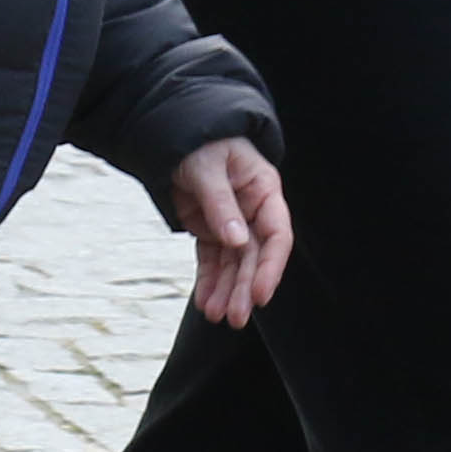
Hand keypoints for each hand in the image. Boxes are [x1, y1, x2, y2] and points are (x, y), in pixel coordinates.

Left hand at [167, 138, 293, 327]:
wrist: (173, 134)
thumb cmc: (199, 142)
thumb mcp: (206, 166)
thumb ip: (220, 203)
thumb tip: (237, 241)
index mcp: (264, 191)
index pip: (277, 235)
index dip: (270, 267)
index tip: (260, 294)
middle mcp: (253, 212)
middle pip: (254, 257)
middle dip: (244, 288)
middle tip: (235, 317)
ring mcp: (232, 223)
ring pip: (233, 264)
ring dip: (226, 291)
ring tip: (215, 316)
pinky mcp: (211, 230)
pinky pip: (212, 260)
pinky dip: (209, 281)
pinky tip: (205, 302)